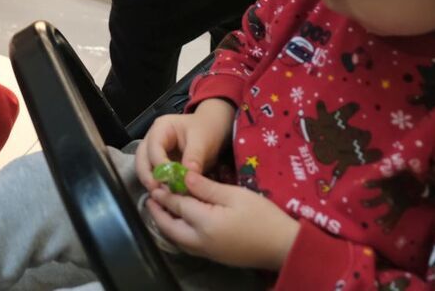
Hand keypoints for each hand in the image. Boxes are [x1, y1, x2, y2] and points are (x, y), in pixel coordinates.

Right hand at [136, 98, 234, 191]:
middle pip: (142, 159)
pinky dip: (160, 186)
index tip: (168, 181)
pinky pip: (155, 176)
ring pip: (145, 170)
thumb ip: (194, 157)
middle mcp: (153, 140)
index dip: (159, 166)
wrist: (212, 129)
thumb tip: (187, 176)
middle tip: (159, 192)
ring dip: (152, 183)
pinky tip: (168, 196)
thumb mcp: (203, 140)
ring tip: (165, 197)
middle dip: (148, 177)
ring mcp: (154, 152)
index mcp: (161, 128)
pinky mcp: (160, 165)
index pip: (153, 148)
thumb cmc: (207, 130)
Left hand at [145, 171, 299, 270]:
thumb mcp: (235, 195)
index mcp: (204, 223)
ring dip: (165, 224)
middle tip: (151, 196)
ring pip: (176, 239)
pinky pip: (186, 245)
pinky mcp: (213, 256)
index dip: (165, 193)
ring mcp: (206, 252)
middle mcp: (200, 241)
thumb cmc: (263, 217)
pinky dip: (176, 233)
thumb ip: (206, 187)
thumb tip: (183, 177)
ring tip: (160, 207)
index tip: (156, 181)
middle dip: (157, 212)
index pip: (177, 205)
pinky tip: (179, 222)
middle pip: (169, 228)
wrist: (284, 247)